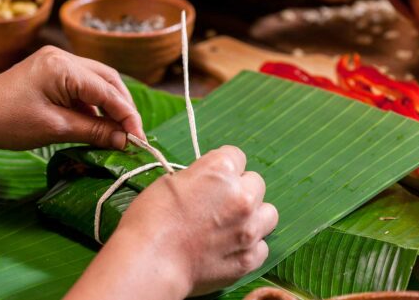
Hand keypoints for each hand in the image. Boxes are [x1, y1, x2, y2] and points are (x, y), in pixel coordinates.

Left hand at [0, 46, 144, 149]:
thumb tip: (126, 139)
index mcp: (63, 66)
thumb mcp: (55, 129)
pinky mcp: (48, 71)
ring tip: (118, 132)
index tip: (139, 139)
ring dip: (108, 105)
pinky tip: (96, 123)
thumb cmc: (7, 122)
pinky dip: (91, 104)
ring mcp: (54, 61)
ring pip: (95, 81)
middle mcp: (62, 56)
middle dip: (122, 107)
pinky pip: (80, 85)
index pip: (107, 91)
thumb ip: (94, 130)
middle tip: (133, 134)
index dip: (127, 116)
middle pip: (107, 79)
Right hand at [114, 146, 278, 296]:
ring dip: (253, 217)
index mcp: (220, 170)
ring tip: (231, 226)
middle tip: (219, 205)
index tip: (212, 180)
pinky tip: (228, 249)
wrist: (150, 262)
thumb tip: (207, 185)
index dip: (222, 168)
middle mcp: (242, 195)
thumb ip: (198, 179)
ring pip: (269, 214)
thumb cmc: (149, 219)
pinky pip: (262, 247)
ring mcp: (249, 228)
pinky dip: (248, 247)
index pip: (236, 156)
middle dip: (240, 190)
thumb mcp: (169, 183)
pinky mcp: (250, 258)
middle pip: (256, 183)